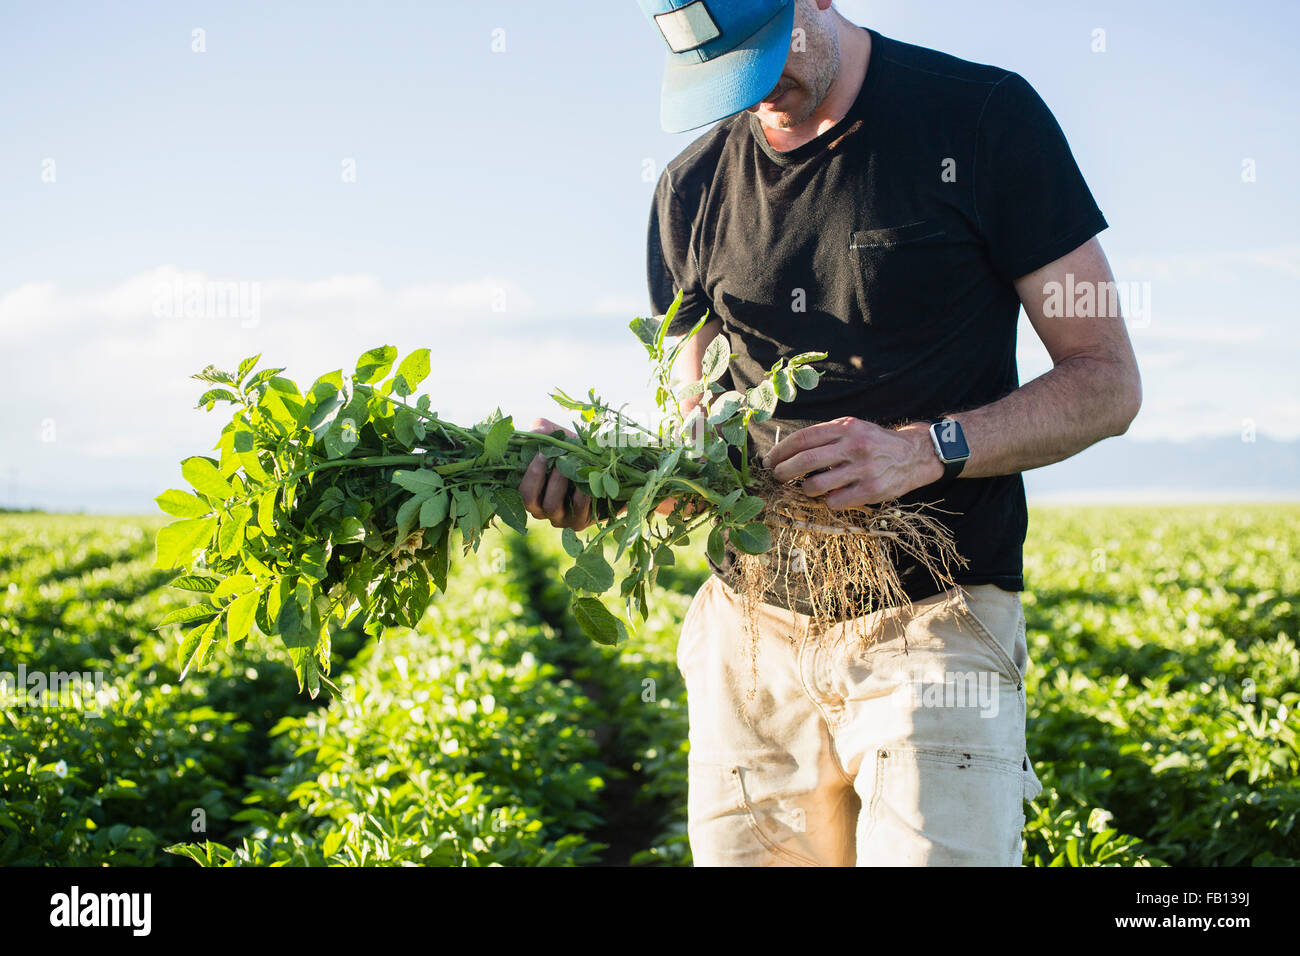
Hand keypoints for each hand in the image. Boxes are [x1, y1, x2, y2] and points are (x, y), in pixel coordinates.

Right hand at [518, 417, 593, 529]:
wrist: (605, 467)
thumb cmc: (574, 452)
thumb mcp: (557, 437)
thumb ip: (542, 430)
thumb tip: (536, 432)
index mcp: (531, 492)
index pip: (519, 490)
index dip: (528, 473)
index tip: (541, 453)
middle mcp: (541, 510)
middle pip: (530, 501)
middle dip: (540, 476)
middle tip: (555, 457)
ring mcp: (559, 519)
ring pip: (551, 505)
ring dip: (560, 481)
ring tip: (571, 463)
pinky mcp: (578, 522)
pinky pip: (577, 507)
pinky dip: (581, 489)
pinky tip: (589, 475)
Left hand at [763, 417, 943, 507]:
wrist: (913, 455)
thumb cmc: (874, 442)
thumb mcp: (852, 428)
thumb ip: (825, 436)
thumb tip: (787, 451)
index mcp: (845, 427)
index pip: (803, 438)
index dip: (780, 451)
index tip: (769, 461)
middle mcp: (853, 446)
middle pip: (805, 462)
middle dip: (783, 472)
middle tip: (777, 477)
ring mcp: (862, 469)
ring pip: (816, 485)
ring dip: (803, 490)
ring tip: (805, 489)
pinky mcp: (871, 490)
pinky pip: (834, 502)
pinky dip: (826, 501)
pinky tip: (830, 497)